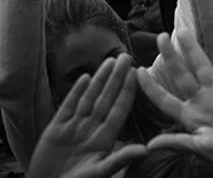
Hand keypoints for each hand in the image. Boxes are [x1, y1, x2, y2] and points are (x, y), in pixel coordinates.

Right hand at [28, 55, 145, 177]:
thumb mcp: (99, 172)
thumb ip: (120, 159)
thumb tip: (145, 150)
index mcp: (105, 138)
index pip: (119, 108)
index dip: (128, 90)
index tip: (137, 72)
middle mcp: (91, 129)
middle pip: (106, 98)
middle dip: (116, 78)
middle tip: (126, 57)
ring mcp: (74, 127)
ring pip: (89, 98)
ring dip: (99, 80)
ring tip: (109, 61)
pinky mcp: (56, 129)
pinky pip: (68, 106)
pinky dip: (76, 92)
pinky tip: (85, 78)